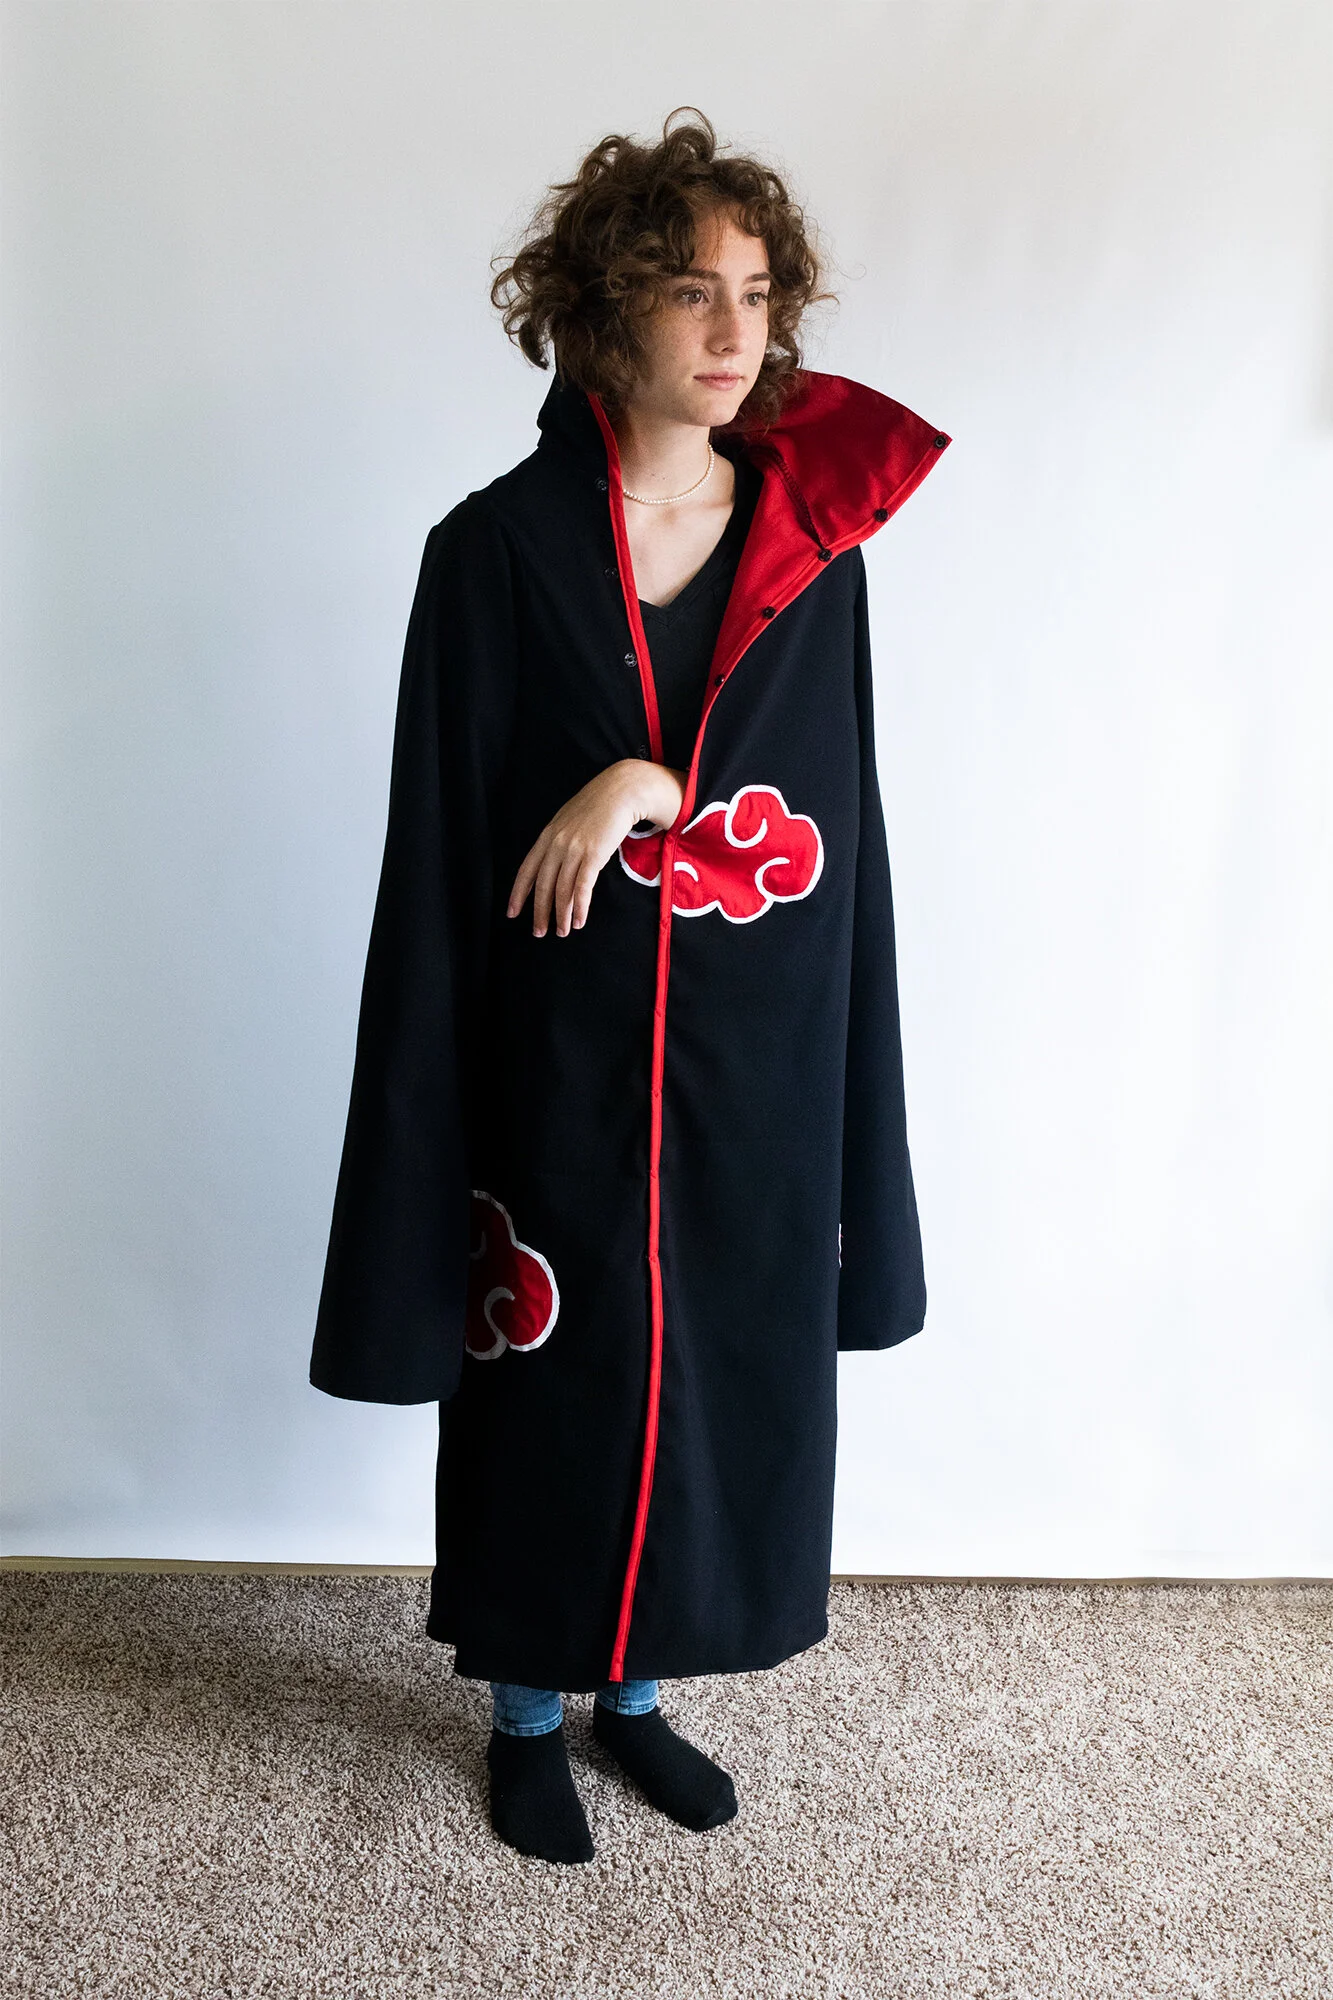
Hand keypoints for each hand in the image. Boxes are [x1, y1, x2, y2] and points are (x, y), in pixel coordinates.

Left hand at [508, 759, 686, 936]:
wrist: (620, 792)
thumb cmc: (596, 806)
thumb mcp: (568, 821)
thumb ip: (557, 841)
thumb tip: (552, 865)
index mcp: (547, 836)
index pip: (527, 870)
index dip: (519, 894)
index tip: (512, 913)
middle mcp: (557, 844)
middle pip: (543, 885)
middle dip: (540, 912)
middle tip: (539, 932)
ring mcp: (574, 849)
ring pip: (562, 890)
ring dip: (561, 915)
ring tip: (561, 932)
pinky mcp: (594, 855)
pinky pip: (582, 887)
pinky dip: (580, 907)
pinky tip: (579, 921)